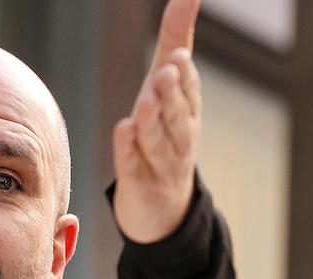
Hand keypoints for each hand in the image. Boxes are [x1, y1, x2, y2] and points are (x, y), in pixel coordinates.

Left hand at [112, 0, 202, 243]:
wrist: (163, 206)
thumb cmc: (166, 132)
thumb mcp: (170, 85)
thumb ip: (177, 38)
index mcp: (188, 111)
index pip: (189, 92)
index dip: (184, 76)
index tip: (178, 56)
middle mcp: (179, 136)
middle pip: (178, 115)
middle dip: (173, 94)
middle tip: (166, 72)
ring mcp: (161, 162)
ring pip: (158, 141)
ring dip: (153, 120)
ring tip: (145, 101)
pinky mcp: (140, 183)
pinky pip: (134, 166)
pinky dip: (129, 150)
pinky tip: (123, 131)